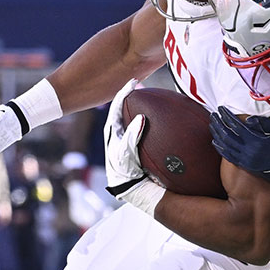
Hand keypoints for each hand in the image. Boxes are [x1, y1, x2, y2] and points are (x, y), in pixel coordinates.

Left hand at [103, 80, 165, 215]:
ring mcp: (125, 137)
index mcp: (112, 131)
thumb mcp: (127, 153)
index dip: (125, 92)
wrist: (129, 187)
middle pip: (123, 108)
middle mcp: (117, 131)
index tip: (134, 82)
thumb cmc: (125, 171)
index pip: (116, 105)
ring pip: (131, 115)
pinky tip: (158, 116)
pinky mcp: (133, 143)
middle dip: (131, 95)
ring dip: (139, 105)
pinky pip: (140, 125)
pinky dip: (148, 117)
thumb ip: (132, 135)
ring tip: (148, 96)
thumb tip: (141, 118)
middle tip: (141, 85)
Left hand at [209, 107, 269, 183]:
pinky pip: (229, 157)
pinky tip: (216, 142)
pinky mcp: (246, 165)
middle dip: (218, 124)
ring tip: (212, 126)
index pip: (236, 126)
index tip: (221, 109)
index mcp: (257, 140)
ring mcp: (246, 159)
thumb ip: (264, 123)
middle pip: (227, 135)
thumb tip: (247, 119)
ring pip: (225, 146)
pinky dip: (220, 148)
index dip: (227, 116)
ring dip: (217, 135)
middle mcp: (249, 150)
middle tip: (213, 116)